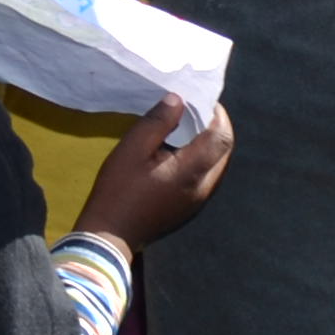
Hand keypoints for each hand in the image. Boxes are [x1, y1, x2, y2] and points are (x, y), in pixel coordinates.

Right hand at [74, 96, 236, 249]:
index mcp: (192, 171)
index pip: (222, 137)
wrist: (110, 235)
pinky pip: (205, 178)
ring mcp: (198, 201)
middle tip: (193, 110)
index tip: (202, 99)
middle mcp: (203, 187)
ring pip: (216, 166)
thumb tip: (178, 100)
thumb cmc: (118, 189)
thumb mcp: (132, 148)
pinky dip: (200, 160)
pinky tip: (176, 154)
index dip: (218, 115)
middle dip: (215, 127)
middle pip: (224, 152)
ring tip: (184, 128)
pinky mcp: (189, 209)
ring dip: (207, 145)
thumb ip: (157, 122)